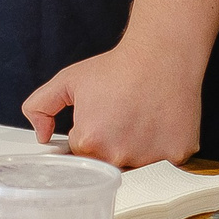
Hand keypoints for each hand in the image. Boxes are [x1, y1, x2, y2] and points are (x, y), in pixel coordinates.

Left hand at [20, 38, 203, 167]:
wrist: (161, 53)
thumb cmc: (118, 67)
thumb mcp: (68, 80)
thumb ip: (41, 106)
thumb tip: (42, 135)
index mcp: (89, 142)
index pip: (82, 153)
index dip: (89, 134)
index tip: (101, 119)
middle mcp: (118, 155)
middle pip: (108, 163)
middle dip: (111, 144)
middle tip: (122, 116)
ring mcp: (150, 158)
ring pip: (137, 165)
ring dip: (137, 148)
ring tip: (141, 117)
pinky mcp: (177, 155)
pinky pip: (166, 161)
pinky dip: (163, 146)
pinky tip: (160, 123)